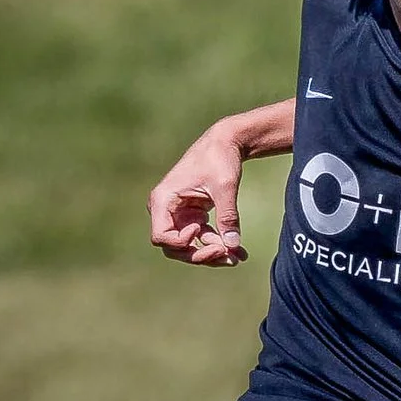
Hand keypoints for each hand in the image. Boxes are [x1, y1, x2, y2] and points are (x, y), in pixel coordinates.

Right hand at [148, 121, 248, 265]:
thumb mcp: (225, 187)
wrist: (225, 143)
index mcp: (163, 200)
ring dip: (214, 254)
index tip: (201, 228)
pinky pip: (203, 238)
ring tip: (238, 257)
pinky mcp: (193, 216)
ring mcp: (180, 215)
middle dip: (200, 255)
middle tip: (227, 255)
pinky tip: (239, 253)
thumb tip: (232, 245)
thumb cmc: (219, 158)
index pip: (161, 237)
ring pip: (191, 246)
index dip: (181, 243)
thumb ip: (227, 215)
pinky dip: (220, 245)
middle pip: (175, 248)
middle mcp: (166, 210)